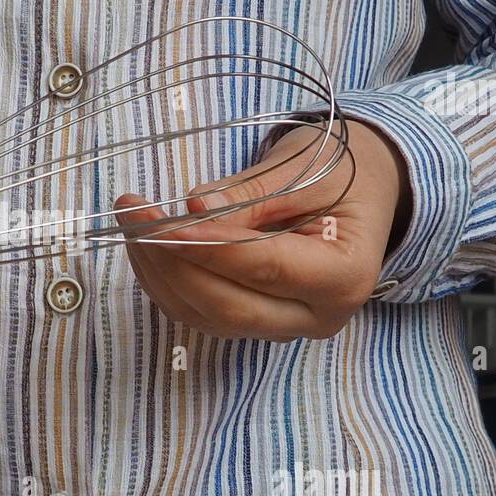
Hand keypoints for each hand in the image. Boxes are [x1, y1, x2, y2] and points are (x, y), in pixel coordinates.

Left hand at [116, 121, 409, 339]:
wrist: (363, 189)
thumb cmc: (342, 172)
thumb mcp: (306, 168)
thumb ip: (250, 194)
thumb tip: (194, 207)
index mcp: (345, 278)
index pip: (264, 269)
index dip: (208, 247)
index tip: (163, 220)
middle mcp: (316, 317)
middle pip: (227, 306)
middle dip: (171, 260)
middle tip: (133, 211)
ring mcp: (282, 327)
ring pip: (204, 315)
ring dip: (158, 269)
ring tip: (132, 217)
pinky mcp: (252, 323)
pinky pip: (197, 312)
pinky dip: (163, 279)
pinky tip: (144, 241)